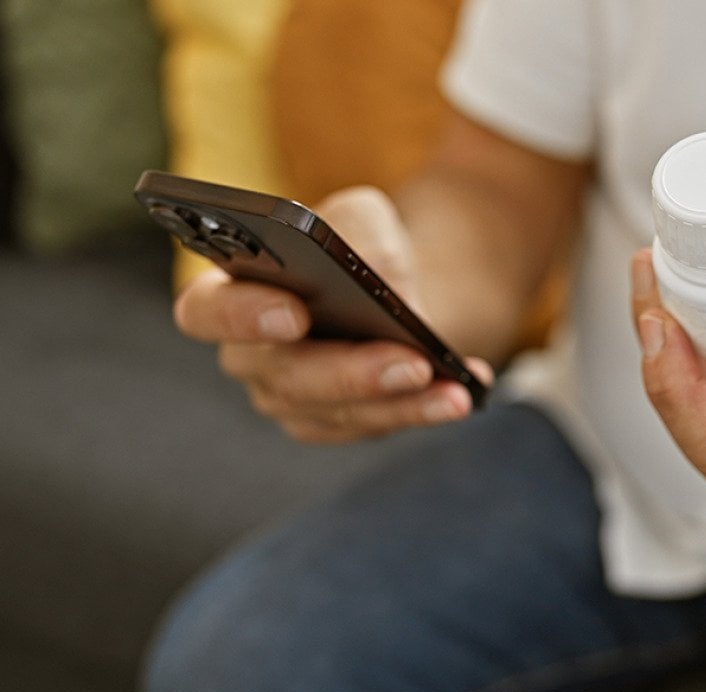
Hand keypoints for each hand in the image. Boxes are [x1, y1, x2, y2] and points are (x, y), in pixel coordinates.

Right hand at [173, 186, 492, 442]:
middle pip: (284, 376)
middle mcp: (250, 357)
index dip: (241, 317)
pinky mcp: (337, 423)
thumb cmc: (359, 245)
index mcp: (228, 293)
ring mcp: (291, 399)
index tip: (294, 313)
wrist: (395, 287)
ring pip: (338, 411)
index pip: (206, 313)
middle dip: (350, 372)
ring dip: (400, 402)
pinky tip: (462, 392)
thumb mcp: (361, 216)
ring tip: (452, 389)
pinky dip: (423, 408)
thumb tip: (378, 277)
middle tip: (409, 362)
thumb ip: (358, 232)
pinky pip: (376, 425)